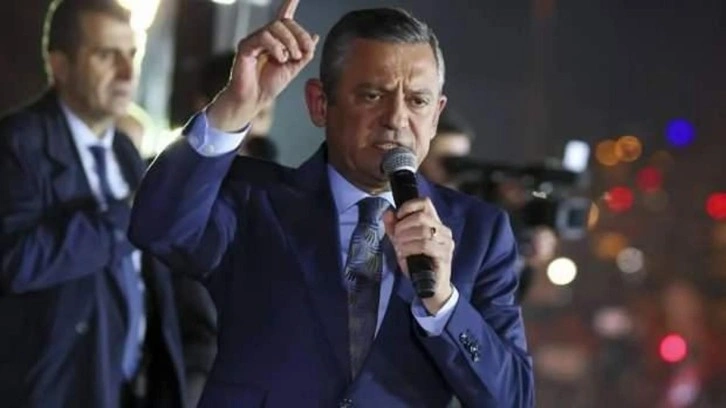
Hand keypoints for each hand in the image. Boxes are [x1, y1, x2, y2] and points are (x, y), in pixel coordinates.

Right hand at [207, 0, 318, 131]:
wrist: (255, 100)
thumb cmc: (269, 85)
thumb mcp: (294, 69)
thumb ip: (304, 53)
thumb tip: (315, 36)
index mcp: (276, 41)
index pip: (284, 18)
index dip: (289, 4)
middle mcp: (265, 37)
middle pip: (284, 22)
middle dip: (299, 35)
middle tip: (303, 52)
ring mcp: (254, 40)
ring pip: (275, 27)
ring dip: (289, 42)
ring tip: (290, 58)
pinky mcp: (246, 46)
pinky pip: (264, 37)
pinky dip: (276, 47)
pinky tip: (279, 59)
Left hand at [383, 198, 454, 313]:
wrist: (431, 287)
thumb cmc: (417, 264)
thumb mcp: (402, 244)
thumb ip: (394, 229)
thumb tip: (387, 213)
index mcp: (434, 223)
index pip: (425, 203)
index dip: (409, 206)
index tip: (397, 217)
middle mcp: (443, 230)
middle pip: (421, 216)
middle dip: (403, 226)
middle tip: (396, 238)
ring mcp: (446, 242)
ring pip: (423, 231)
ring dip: (405, 238)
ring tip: (399, 247)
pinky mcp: (445, 255)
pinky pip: (425, 245)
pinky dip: (410, 247)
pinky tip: (404, 253)